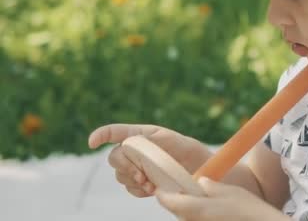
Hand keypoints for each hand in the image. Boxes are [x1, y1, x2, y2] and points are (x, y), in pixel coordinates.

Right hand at [88, 124, 204, 197]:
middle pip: (115, 157)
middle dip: (125, 167)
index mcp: (141, 134)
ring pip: (120, 175)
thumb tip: (132, 143)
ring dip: (133, 180)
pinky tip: (152, 189)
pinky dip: (138, 190)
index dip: (101, 134)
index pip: (115, 132)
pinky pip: (130, 188)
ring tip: (152, 184)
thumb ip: (153, 140)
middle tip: (142, 176)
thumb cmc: (188, 150)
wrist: (200, 171)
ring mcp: (136, 167)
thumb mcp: (174, 141)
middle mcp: (135, 150)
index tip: (92, 142)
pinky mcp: (141, 182)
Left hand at [156, 177, 289, 220]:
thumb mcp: (229, 191)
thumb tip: (200, 182)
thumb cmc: (248, 209)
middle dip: (181, 203)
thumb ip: (210, 187)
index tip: (161, 188)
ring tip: (209, 203)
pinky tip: (217, 214)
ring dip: (192, 211)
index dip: (163, 193)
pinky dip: (202, 217)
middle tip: (192, 193)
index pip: (168, 201)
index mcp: (196, 208)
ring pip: (187, 219)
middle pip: (178, 212)